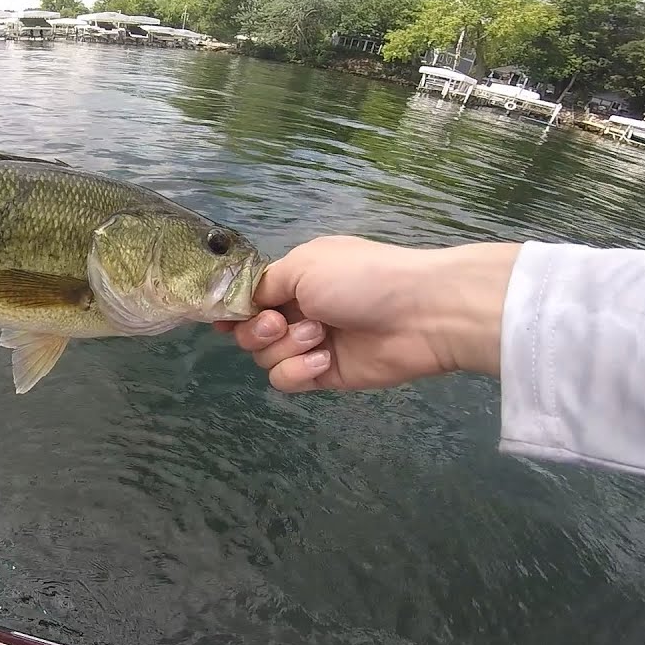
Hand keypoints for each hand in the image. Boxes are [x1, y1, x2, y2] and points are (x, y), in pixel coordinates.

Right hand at [216, 236, 518, 392]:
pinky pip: (287, 380)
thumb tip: (244, 303)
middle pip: (249, 332)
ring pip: (265, 358)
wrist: (420, 313)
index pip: (249, 298)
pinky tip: (322, 361)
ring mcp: (311, 345)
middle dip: (257, 329)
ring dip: (285, 347)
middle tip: (279, 323)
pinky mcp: (325, 376)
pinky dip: (297, 371)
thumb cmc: (361, 277)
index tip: (224, 318)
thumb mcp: (304, 264)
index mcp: (294, 279)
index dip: (232, 310)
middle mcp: (299, 311)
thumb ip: (265, 284)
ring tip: (319, 336)